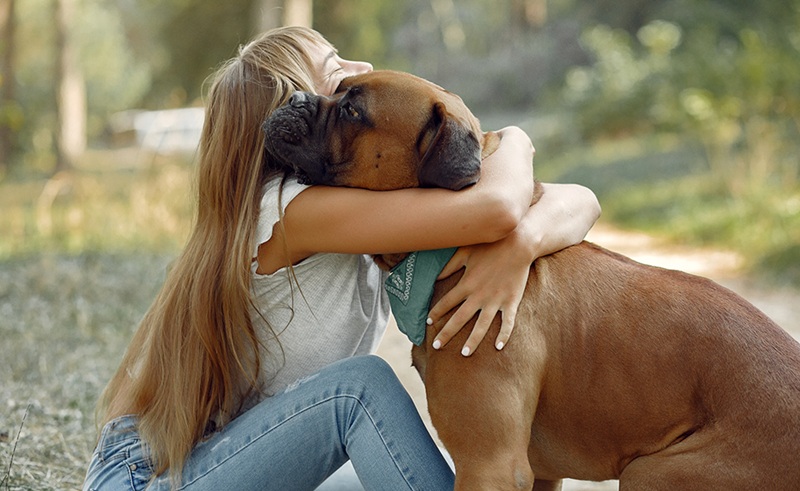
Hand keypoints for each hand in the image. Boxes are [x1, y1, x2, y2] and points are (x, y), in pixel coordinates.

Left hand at [427, 231, 532, 355]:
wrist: (518, 243)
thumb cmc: (490, 245)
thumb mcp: (465, 251)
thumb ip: (449, 265)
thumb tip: (435, 277)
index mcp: (466, 284)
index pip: (446, 302)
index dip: (436, 313)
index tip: (428, 323)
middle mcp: (479, 295)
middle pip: (459, 319)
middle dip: (447, 334)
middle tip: (437, 347)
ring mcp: (496, 301)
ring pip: (482, 326)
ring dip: (473, 341)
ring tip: (465, 354)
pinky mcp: (511, 302)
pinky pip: (507, 323)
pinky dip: (504, 335)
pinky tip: (499, 347)